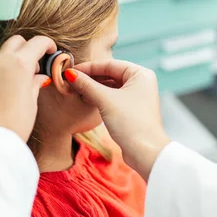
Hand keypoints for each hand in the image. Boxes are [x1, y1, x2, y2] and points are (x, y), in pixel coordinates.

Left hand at [0, 35, 56, 141]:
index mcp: (19, 65)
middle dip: (26, 48)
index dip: (47, 44)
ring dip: (8, 68)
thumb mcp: (31, 103)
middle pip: (15, 42)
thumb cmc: (14, 126)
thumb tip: (37, 77)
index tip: (50, 50)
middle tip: (33, 66)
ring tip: (13, 90)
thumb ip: (34, 84)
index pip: (36, 43)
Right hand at [66, 60, 170, 179]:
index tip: (71, 70)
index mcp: (140, 74)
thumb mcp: (105, 100)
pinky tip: (86, 98)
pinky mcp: (132, 108)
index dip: (89, 67)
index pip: (110, 64)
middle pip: (110, 74)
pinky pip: (113, 96)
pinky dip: (100, 96)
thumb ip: (87, 85)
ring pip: (111, 86)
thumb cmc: (131, 123)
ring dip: (94, 87)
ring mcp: (137, 95)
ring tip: (76, 89)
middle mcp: (141, 82)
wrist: (145, 152)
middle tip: (71, 80)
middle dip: (90, 77)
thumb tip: (70, 74)